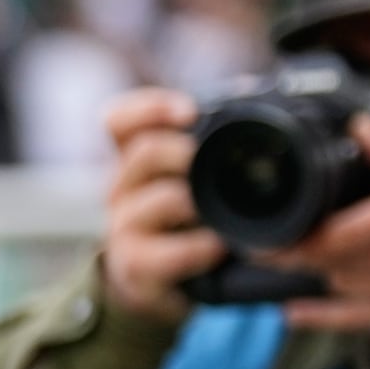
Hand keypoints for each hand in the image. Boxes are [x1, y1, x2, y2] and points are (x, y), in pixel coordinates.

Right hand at [97, 88, 221, 323]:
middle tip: (206, 157)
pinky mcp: (136, 267)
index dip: (149, 109)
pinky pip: (165, 254)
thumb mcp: (186, 174)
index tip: (188, 111)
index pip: (119, 120)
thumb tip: (250, 87)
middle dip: (181, 151)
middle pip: (141, 153)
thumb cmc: (181, 219)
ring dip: (191, 201)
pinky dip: (197, 249)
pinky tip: (218, 247)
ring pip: (154, 202)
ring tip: (214, 208)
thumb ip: (208, 135)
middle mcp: (123, 189)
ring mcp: (125, 228)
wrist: (156, 281)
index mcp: (135, 158)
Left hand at [270, 118, 369, 334]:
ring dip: (308, 271)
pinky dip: (321, 317)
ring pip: (337, 284)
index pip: (340, 233)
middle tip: (256, 236)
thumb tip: (360, 129)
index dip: (295, 234)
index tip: (264, 225)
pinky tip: (292, 310)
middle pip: (328, 260)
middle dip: (288, 249)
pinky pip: (356, 320)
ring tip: (278, 254)